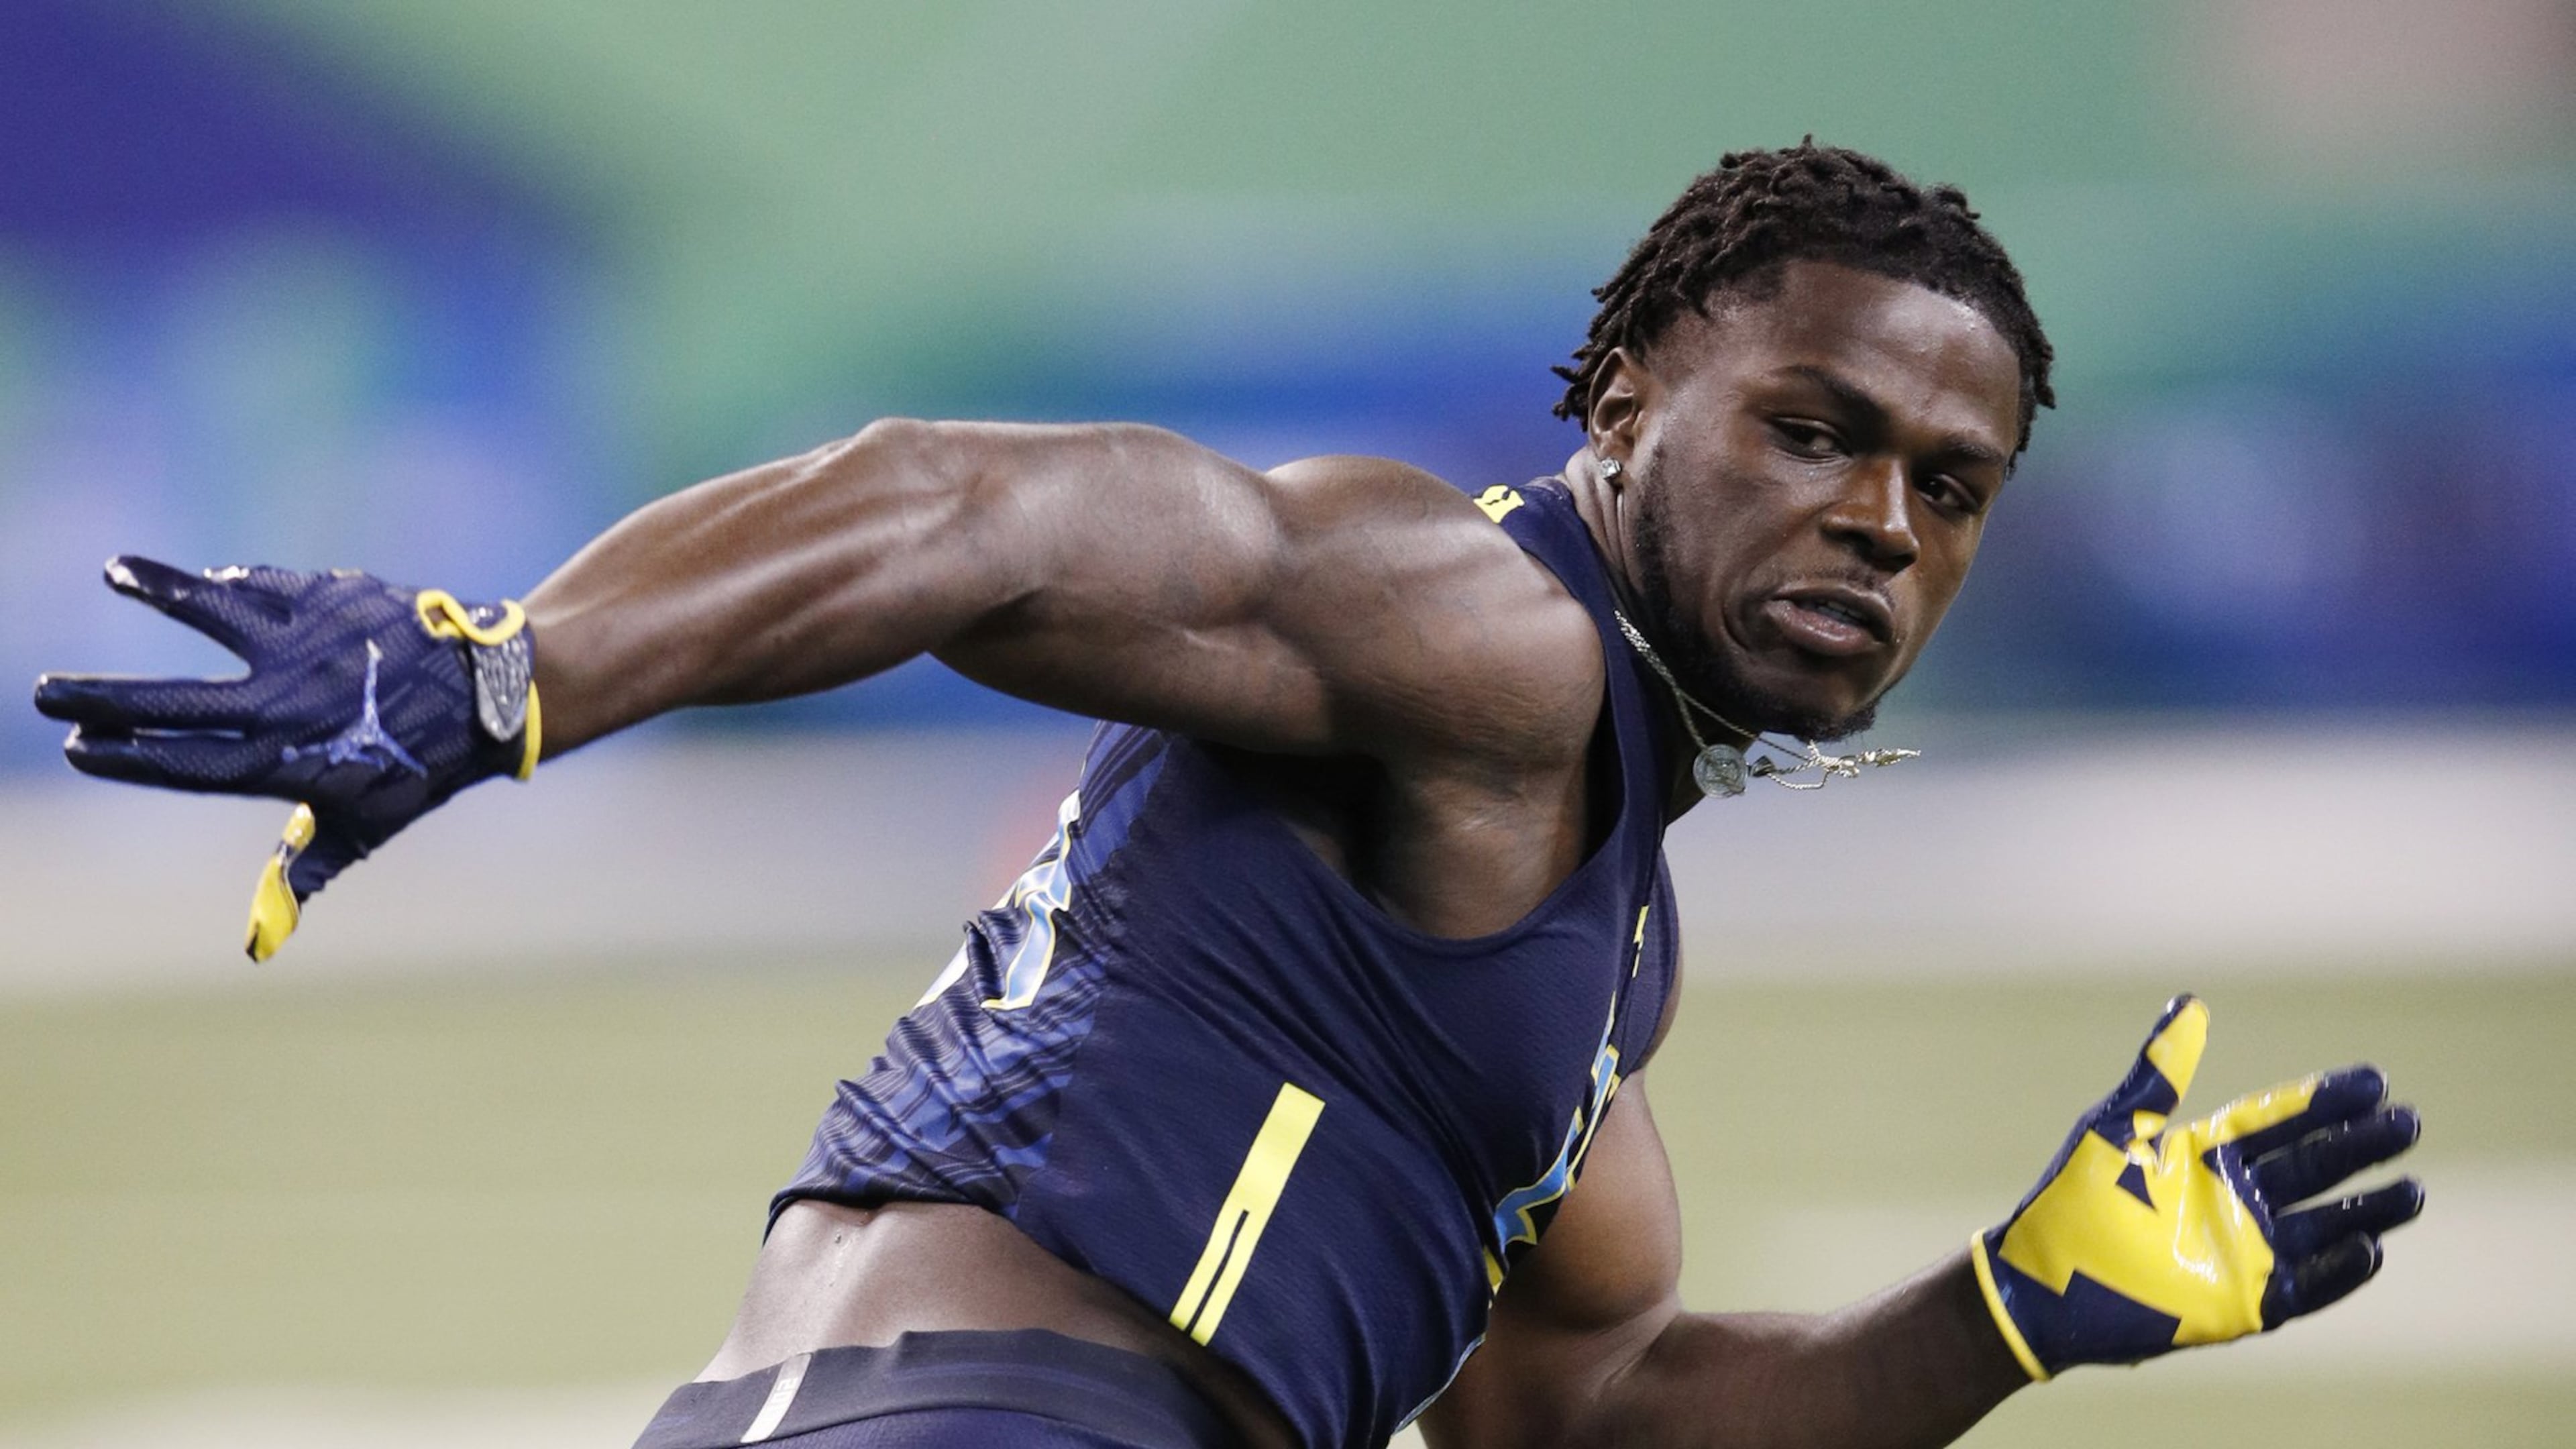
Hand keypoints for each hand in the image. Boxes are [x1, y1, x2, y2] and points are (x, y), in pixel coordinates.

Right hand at [33, 557, 538, 959]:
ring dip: (161, 589)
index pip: (183, 764)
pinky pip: (267, 585)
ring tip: (117, 570)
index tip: (81, 745)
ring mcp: (307, 644)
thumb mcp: (367, 822)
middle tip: (44, 692)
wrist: (496, 695)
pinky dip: (234, 582)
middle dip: (102, 698)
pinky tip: (205, 579)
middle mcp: (285, 703)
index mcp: (284, 762)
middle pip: (171, 702)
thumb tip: (260, 944)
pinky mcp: (332, 598)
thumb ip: (306, 865)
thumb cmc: (424, 766)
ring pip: (214, 610)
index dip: (127, 757)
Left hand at [1971, 994, 2422, 1378]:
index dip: (2325, 1100)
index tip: (2374, 1079)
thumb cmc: (2071, 1199)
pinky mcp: (2243, 1302)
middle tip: (2408, 1122)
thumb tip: (2191, 1003)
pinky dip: (2338, 1272)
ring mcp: (2243, 1251)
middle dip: (2360, 1146)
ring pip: (2324, 1227)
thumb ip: (2160, 1072)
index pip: (2280, 1119)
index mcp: (2206, 1153)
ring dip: (2368, 1210)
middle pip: (2312, 1166)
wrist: (2039, 1282)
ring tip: (2414, 1191)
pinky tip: (2370, 1248)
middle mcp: (2234, 1199)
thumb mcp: (2117, 1126)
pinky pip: (2304, 1286)